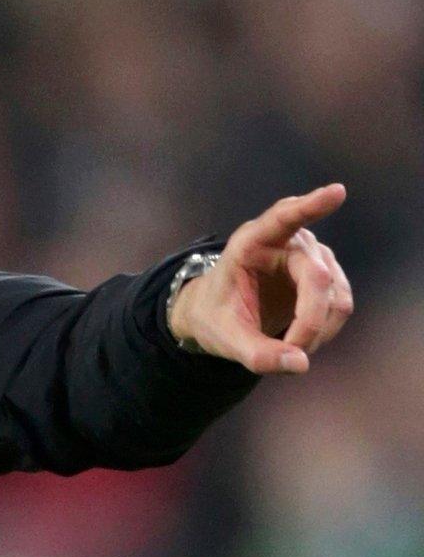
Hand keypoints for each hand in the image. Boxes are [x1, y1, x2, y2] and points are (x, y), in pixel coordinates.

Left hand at [169, 183, 353, 374]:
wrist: (219, 315)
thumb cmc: (216, 317)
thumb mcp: (224, 338)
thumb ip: (257, 354)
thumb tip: (300, 364)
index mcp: (251, 243)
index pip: (282, 218)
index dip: (310, 206)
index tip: (336, 192)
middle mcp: (286, 242)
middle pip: (316, 277)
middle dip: (309, 319)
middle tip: (293, 351)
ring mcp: (311, 257)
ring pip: (335, 295)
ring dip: (317, 329)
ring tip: (287, 347)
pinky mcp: (326, 275)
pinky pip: (340, 305)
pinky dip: (325, 329)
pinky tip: (302, 339)